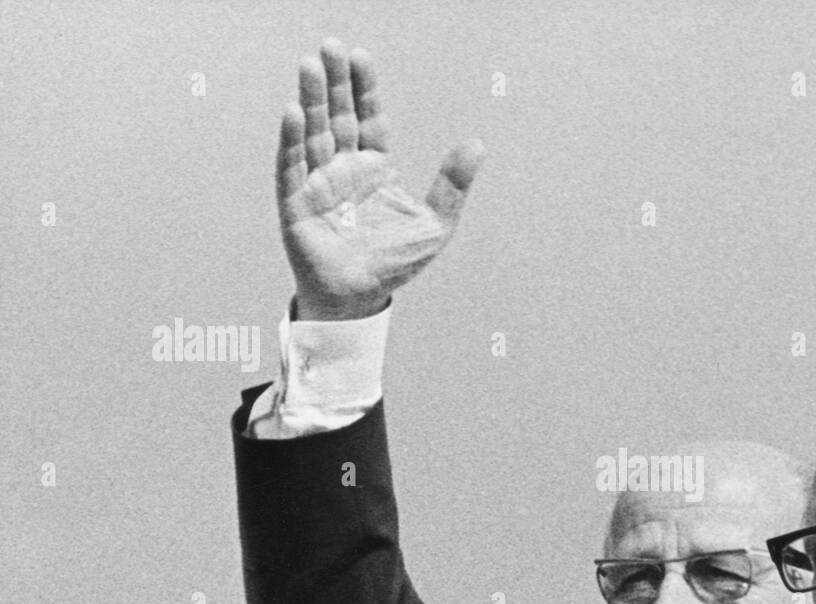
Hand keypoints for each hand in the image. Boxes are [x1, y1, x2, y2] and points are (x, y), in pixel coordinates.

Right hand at [277, 39, 483, 320]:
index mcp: (375, 168)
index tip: (361, 57)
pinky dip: (292, 139)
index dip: (365, 89)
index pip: (369, 118)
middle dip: (334, 82)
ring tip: (308, 66)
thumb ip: (453, 185)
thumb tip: (477, 144)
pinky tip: (294, 112)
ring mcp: (318, 183)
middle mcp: (344, 169)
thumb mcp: (436, 225)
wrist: (361, 299)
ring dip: (311, 100)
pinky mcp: (296, 202)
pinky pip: (292, 165)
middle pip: (339, 116)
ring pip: (313, 133)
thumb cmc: (394, 264)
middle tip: (329, 46)